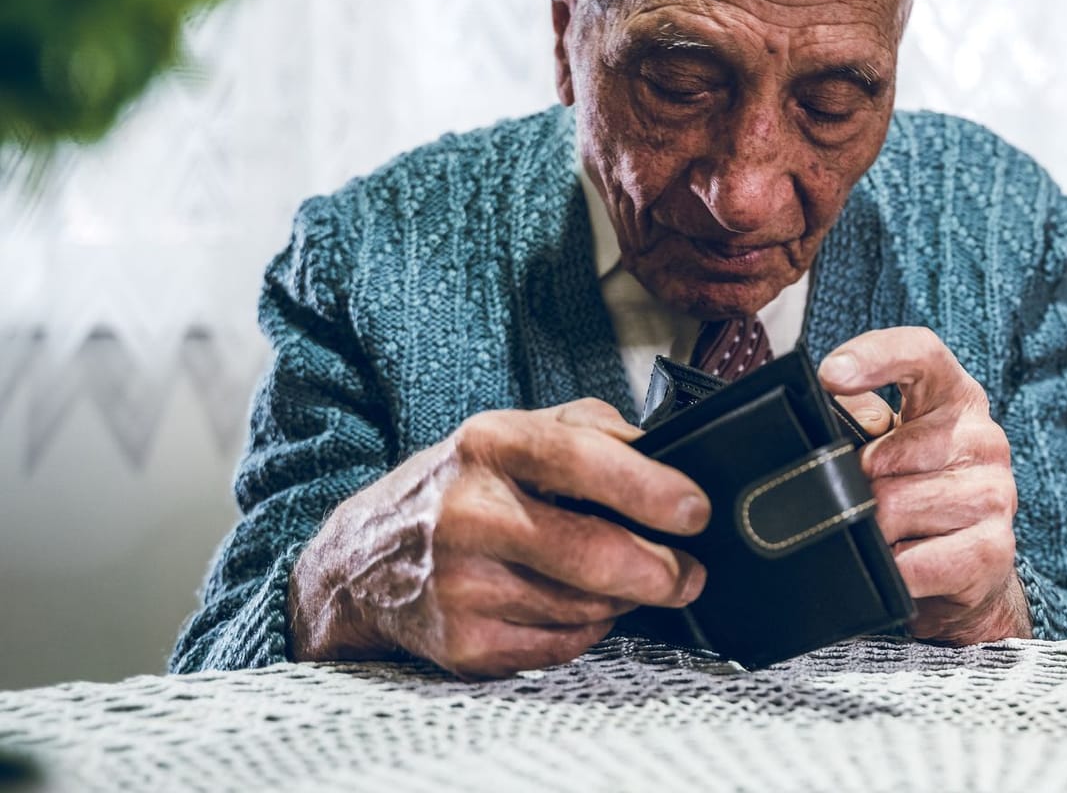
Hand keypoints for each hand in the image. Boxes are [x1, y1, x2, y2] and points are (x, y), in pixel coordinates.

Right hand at [288, 399, 708, 677]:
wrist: (362, 559)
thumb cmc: (459, 488)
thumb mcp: (516, 431)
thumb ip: (593, 429)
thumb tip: (667, 454)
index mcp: (491, 444)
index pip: (582, 462)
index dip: (650, 489)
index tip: (696, 512)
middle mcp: (469, 513)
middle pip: (591, 554)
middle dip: (660, 570)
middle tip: (690, 574)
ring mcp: (462, 584)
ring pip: (585, 606)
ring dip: (621, 599)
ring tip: (620, 580)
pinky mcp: (464, 643)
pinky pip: (562, 646)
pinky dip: (586, 630)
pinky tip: (573, 606)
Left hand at [820, 328, 1030, 643]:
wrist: (964, 575)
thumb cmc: (913, 499)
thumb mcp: (883, 450)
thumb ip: (858, 422)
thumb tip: (839, 427)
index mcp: (954, 397)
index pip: (921, 354)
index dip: (874, 357)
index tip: (830, 375)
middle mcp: (984, 438)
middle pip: (884, 455)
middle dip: (858, 487)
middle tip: (866, 504)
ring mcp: (996, 492)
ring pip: (893, 509)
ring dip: (875, 534)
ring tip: (889, 537)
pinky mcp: (994, 548)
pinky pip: (913, 562)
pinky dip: (894, 571)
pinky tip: (902, 566)